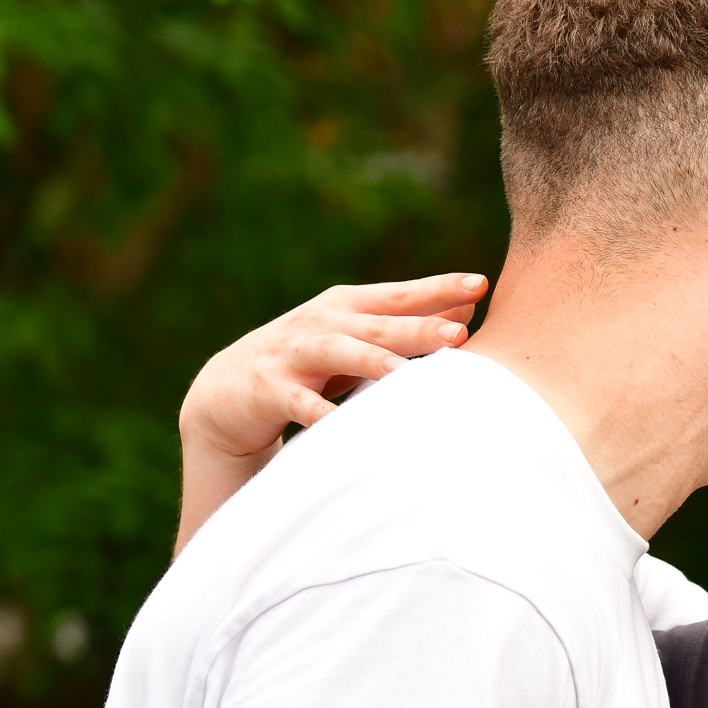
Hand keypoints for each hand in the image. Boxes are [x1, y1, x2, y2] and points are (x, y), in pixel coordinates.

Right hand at [175, 273, 489, 554]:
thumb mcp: (356, 340)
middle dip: (418, 327)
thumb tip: (466, 316)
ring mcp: (293, 353)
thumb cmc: (311, 364)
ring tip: (402, 374)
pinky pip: (297, 401)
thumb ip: (405, 327)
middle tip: (458, 334)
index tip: (481, 283)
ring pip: (337, 352)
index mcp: (349, 306)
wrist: (226, 391)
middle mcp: (323, 322)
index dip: (439, 287)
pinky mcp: (268, 388)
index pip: (401, 294)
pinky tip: (338, 424)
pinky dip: (317, 412)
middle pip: (377, 323)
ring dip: (370, 361)